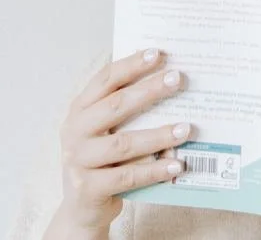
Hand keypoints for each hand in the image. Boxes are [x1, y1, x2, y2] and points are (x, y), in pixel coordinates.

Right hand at [58, 48, 191, 232]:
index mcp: (79, 108)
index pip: (105, 79)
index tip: (158, 53)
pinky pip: (127, 176)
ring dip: (158, 135)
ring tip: (186, 128)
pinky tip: (176, 164)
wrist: (80, 207)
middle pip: (115, 105)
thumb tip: (166, 79)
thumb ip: (124, 107)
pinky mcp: (88, 189)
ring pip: (124, 143)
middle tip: (177, 79)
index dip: (131, 65)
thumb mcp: (104, 129)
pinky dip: (154, 170)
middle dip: (149, 90)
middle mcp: (74, 131)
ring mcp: (78, 160)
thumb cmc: (102, 158)